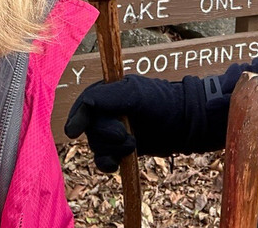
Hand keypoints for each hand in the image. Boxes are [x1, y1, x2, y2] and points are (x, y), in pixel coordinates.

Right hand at [64, 74, 187, 170]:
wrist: (183, 124)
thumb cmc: (162, 102)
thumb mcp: (136, 93)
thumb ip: (109, 96)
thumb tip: (84, 105)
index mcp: (108, 92)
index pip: (84, 105)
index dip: (78, 118)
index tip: (74, 132)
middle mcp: (107, 111)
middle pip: (90, 129)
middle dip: (106, 135)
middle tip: (125, 134)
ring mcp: (112, 131)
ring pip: (97, 146)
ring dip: (113, 149)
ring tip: (134, 144)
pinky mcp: (119, 149)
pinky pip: (103, 160)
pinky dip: (107, 163)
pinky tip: (116, 165)